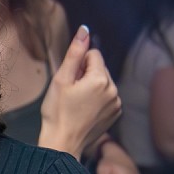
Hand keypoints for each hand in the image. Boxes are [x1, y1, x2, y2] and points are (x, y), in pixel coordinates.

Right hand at [39, 27, 120, 158]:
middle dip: (85, 76)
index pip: (93, 55)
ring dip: (91, 88)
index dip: (77, 66)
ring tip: (77, 104)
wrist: (62, 144)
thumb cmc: (57, 112)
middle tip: (71, 94)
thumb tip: (85, 29)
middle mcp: (114, 90)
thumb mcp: (61, 79)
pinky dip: (97, 100)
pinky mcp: (116, 113)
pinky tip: (84, 111)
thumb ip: (75, 52)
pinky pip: (107, 96)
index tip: (69, 82)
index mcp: (101, 79)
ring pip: (103, 82)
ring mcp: (117, 103)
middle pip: (99, 68)